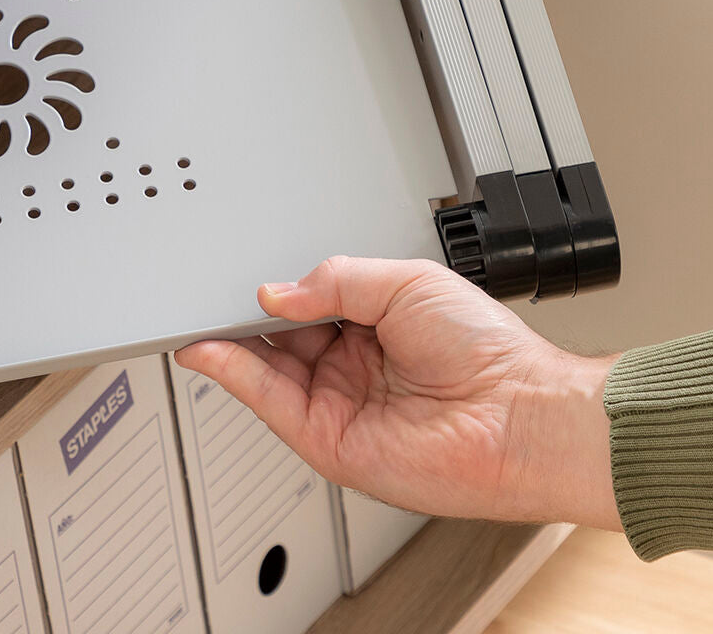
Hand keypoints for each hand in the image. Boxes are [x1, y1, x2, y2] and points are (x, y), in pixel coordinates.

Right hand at [175, 256, 619, 528]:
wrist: (520, 414)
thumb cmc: (488, 349)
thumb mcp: (406, 281)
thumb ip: (336, 279)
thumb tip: (277, 292)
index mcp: (373, 322)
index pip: (304, 302)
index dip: (271, 288)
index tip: (236, 272)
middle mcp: (352, 364)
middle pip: (277, 336)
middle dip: (239, 313)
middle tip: (205, 290)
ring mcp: (338, 402)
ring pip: (264, 370)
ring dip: (225, 343)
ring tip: (192, 315)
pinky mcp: (328, 440)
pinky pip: (270, 403)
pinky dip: (235, 376)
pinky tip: (212, 350)